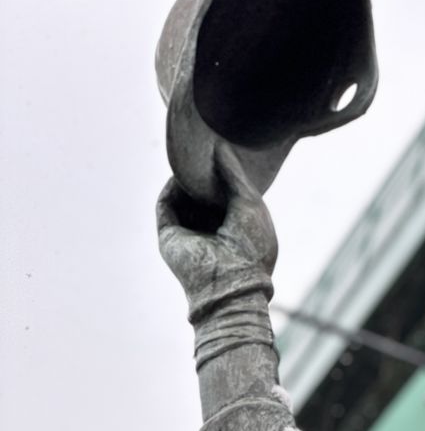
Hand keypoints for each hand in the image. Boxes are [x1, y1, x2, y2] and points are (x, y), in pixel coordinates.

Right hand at [156, 145, 277, 313]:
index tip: (224, 150)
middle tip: (204, 147)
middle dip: (204, 174)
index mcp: (235, 229)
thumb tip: (220, 147)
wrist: (232, 283)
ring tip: (192, 155)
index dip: (224, 175)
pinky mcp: (169, 238)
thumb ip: (234, 174)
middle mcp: (211, 232)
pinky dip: (171, 188)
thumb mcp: (250, 203)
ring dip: (187, 179)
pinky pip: (166, 206)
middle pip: (203, 196)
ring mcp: (189, 235)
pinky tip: (180, 171)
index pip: (226, 197)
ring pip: (183, 199)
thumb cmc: (251, 248)